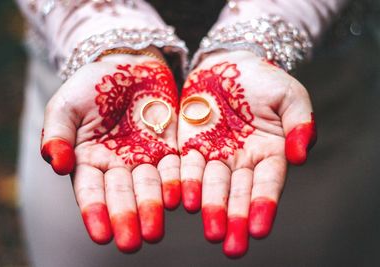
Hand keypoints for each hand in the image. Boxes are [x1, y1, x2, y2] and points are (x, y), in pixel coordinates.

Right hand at [41, 55, 180, 252]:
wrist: (129, 65)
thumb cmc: (92, 85)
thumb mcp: (66, 105)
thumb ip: (58, 133)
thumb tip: (55, 163)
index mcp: (88, 160)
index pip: (91, 191)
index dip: (95, 212)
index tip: (102, 234)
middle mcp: (118, 166)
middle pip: (122, 195)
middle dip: (126, 218)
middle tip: (131, 243)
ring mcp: (145, 159)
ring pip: (150, 187)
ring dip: (152, 209)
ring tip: (154, 231)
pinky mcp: (170, 148)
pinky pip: (174, 167)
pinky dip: (175, 183)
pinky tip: (178, 199)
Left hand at [178, 50, 315, 257]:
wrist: (226, 64)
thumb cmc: (262, 79)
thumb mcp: (290, 95)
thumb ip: (300, 123)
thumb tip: (301, 155)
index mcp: (270, 152)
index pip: (268, 182)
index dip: (264, 205)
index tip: (259, 229)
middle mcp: (243, 160)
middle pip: (239, 192)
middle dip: (235, 218)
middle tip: (232, 246)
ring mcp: (216, 155)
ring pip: (213, 186)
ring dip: (211, 208)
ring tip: (210, 230)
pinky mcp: (191, 147)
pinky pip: (188, 168)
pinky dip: (185, 184)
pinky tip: (183, 201)